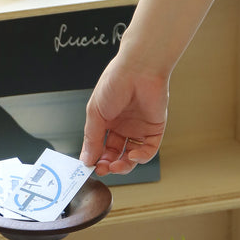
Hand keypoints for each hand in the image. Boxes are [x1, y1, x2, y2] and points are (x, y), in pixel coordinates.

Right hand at [80, 56, 168, 176]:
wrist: (139, 69)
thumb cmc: (115, 83)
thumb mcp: (95, 113)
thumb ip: (91, 138)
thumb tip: (85, 160)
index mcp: (106, 121)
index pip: (100, 147)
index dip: (95, 158)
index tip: (90, 167)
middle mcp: (123, 126)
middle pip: (115, 154)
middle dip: (108, 164)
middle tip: (103, 169)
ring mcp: (139, 128)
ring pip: (131, 155)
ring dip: (124, 165)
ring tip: (115, 166)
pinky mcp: (154, 129)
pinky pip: (149, 149)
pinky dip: (141, 157)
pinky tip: (133, 156)